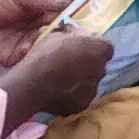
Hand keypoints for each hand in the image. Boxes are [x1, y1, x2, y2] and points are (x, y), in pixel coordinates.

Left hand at [0, 0, 68, 67]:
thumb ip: (42, 0)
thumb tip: (68, 2)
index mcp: (40, 13)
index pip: (61, 16)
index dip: (71, 18)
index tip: (81, 20)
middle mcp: (37, 30)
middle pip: (56, 34)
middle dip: (62, 34)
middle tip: (67, 33)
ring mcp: (27, 44)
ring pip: (44, 48)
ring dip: (47, 45)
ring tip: (47, 39)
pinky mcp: (14, 58)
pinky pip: (27, 59)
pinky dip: (30, 55)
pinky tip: (28, 47)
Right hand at [0, 29, 114, 120]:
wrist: (32, 84)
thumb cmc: (45, 55)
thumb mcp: (57, 35)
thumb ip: (72, 35)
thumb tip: (75, 33)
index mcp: (100, 49)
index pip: (105, 47)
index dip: (93, 47)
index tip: (82, 47)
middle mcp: (102, 69)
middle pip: (98, 65)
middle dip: (88, 64)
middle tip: (69, 63)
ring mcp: (93, 89)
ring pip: (90, 83)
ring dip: (80, 80)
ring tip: (60, 79)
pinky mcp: (83, 104)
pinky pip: (80, 97)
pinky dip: (72, 95)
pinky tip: (57, 91)